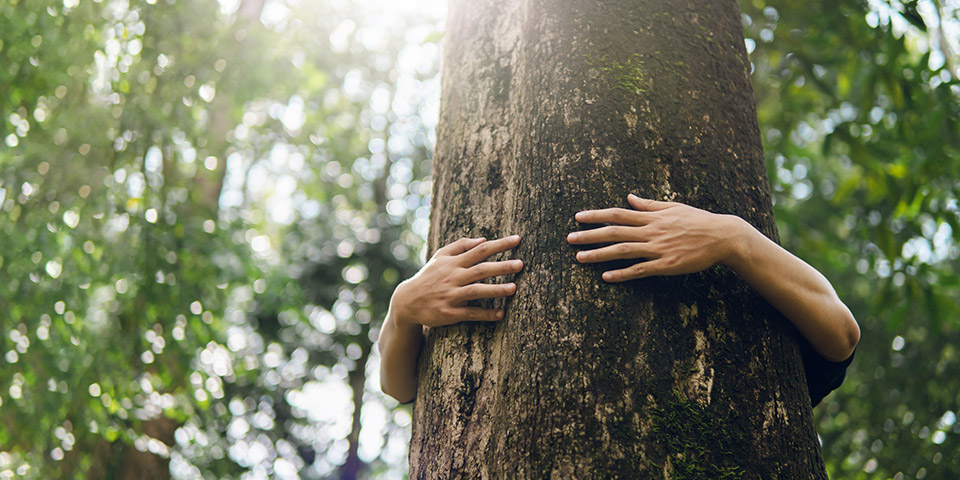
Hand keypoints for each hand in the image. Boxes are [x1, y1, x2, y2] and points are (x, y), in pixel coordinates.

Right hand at [391, 235, 522, 327]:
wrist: (407, 301)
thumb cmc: (429, 276)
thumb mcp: (440, 257)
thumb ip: (461, 246)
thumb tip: (484, 239)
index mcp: (453, 262)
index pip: (480, 250)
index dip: (499, 244)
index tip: (517, 240)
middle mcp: (453, 277)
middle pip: (481, 269)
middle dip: (501, 266)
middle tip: (520, 264)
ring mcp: (451, 295)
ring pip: (476, 291)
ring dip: (496, 290)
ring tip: (514, 288)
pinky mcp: (450, 313)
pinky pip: (471, 313)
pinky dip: (486, 314)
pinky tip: (501, 314)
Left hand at [567, 194, 743, 281]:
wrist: (723, 237)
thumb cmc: (698, 221)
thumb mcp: (673, 207)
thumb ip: (649, 205)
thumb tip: (630, 197)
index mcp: (651, 217)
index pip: (617, 214)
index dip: (596, 215)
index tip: (578, 218)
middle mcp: (651, 231)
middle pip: (614, 232)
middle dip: (589, 235)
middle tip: (569, 239)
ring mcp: (658, 249)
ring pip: (622, 250)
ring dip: (599, 254)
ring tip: (580, 258)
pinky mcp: (666, 265)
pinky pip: (640, 270)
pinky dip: (622, 273)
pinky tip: (606, 277)